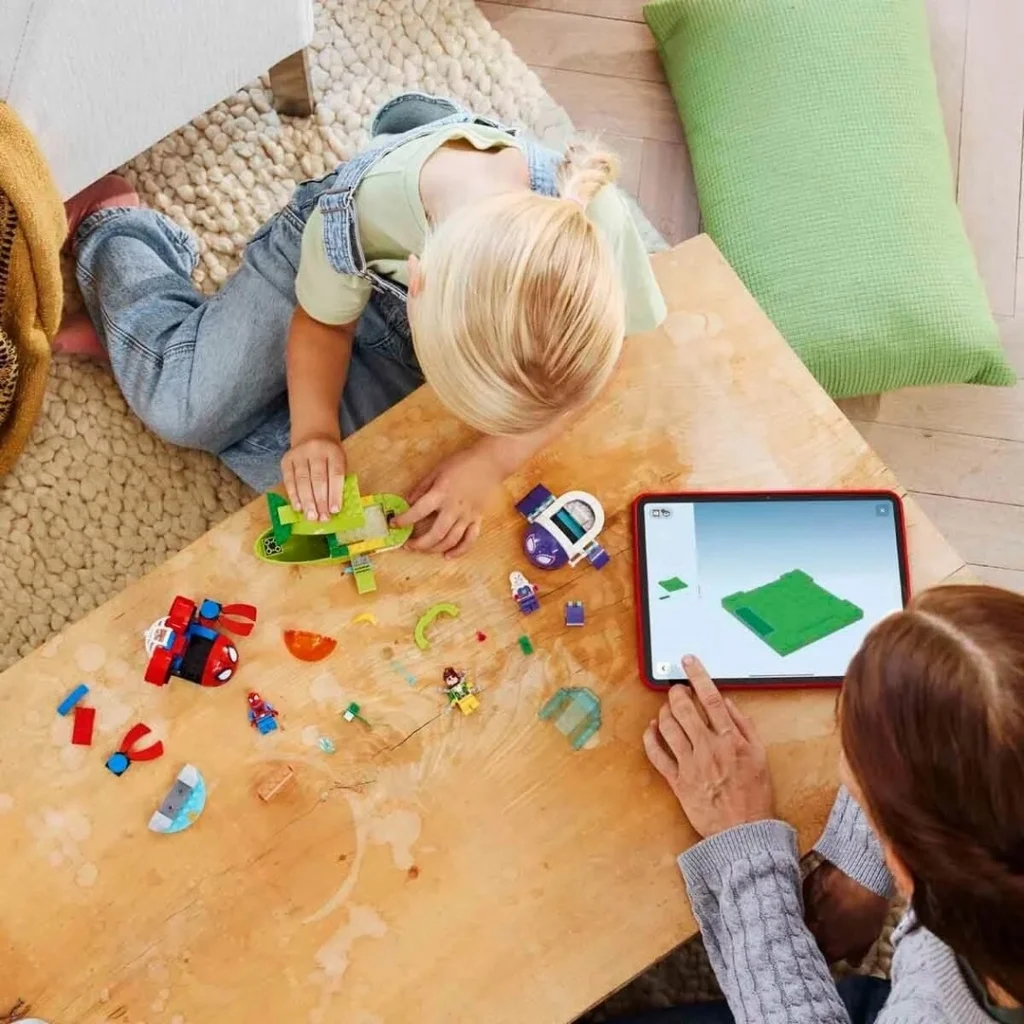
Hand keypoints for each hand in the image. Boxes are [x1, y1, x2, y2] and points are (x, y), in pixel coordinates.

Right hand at [281, 434, 345, 521]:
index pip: (336, 474)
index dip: (335, 493)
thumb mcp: (340, 461)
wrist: (313, 435)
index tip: (334, 511)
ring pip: (302, 480)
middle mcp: (316, 450)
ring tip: (311, 516)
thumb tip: (332, 508)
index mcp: (333, 451)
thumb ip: (337, 480)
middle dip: (320, 501)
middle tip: (322, 518)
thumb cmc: (330, 455)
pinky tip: (298, 508)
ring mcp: (299, 454)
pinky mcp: (286, 459)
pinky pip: (289, 480)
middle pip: (318, 479)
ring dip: (307, 501)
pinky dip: (293, 495)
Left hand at [392, 445, 502, 556]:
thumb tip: (408, 501)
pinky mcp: (478, 519)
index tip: (394, 524)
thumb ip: (422, 487)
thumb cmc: (462, 463)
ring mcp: (467, 516)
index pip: (418, 511)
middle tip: (408, 544)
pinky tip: (448, 555)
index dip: (404, 520)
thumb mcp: (437, 470)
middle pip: (435, 534)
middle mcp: (454, 508)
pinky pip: (470, 539)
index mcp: (441, 493)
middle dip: (419, 544)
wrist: (490, 463)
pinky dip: (459, 551)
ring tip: (422, 549)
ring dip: (434, 549)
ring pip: (450, 540)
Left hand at [643, 656, 774, 837]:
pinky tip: (653, 729)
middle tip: (676, 688)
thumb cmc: (754, 795)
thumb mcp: (760, 756)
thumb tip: (726, 703)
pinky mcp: (677, 781)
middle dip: (676, 692)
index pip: (710, 699)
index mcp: (731, 741)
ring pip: (668, 727)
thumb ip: (744, 726)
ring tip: (668, 708)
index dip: (698, 676)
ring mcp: (690, 765)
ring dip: (664, 711)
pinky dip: (651, 737)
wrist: (744, 833)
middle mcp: (708, 749)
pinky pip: (656, 755)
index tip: (688, 662)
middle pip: (684, 709)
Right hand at [803, 860, 889, 965]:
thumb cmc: (870, 907)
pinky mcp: (802, 889)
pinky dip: (806, 902)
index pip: (821, 958)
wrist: (861, 873)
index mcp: (830, 947)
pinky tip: (814, 899)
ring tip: (816, 916)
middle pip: (808, 939)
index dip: (824, 955)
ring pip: (802, 919)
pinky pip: (801, 901)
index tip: (827, 951)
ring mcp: (805, 909)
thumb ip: (857, 952)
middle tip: (821, 932)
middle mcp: (813, 930)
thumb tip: (851, 961)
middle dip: (814, 938)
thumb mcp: (870, 935)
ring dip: (808, 919)